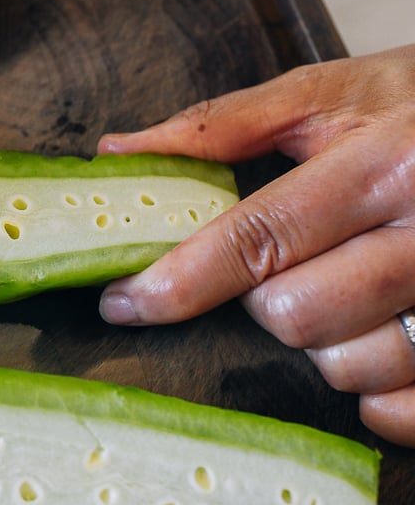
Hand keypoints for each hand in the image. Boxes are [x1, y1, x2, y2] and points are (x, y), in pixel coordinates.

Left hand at [96, 45, 414, 444]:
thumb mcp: (338, 94)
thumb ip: (226, 123)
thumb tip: (118, 152)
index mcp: (387, 164)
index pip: (258, 239)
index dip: (178, 280)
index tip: (122, 303)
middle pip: (297, 315)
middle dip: (268, 302)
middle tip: (291, 271)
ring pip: (351, 367)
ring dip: (324, 344)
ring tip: (347, 297)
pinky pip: (407, 409)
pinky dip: (379, 399)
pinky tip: (378, 352)